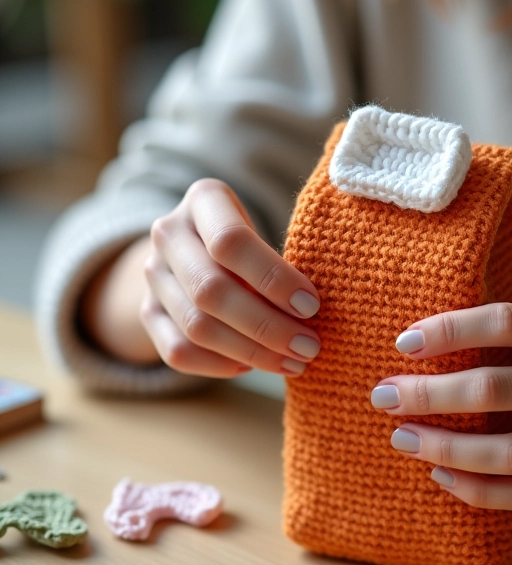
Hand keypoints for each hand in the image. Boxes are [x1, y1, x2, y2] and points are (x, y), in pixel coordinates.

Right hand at [142, 178, 320, 377]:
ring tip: (292, 362)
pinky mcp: (147, 311)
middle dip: (268, 326)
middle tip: (309, 347)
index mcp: (203, 199)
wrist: (195, 245)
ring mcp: (153, 274)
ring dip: (251, 352)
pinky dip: (219, 365)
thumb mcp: (265, 229)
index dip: (273, 278)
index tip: (311, 306)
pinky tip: (252, 365)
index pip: (230, 241)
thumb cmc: (251, 239)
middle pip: (212, 290)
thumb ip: (281, 260)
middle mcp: (169, 233)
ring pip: (196, 326)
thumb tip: (311, 312)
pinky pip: (178, 351)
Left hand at [370, 303, 511, 511]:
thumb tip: (423, 342)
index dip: (451, 331)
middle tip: (383, 395)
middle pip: (496, 390)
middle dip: (428, 395)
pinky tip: (440, 473)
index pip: (506, 322)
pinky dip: (477, 490)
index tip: (404, 342)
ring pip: (507, 453)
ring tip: (401, 437)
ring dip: (443, 448)